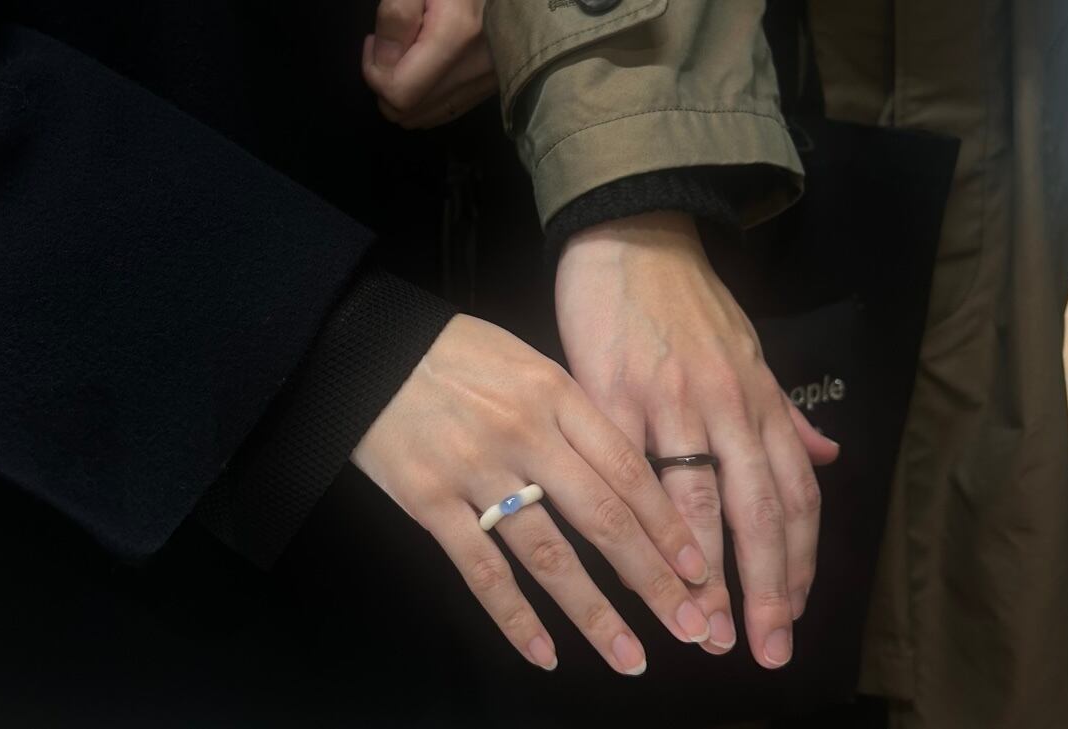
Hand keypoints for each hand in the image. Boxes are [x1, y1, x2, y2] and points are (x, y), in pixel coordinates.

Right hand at [351, 314, 713, 673]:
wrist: (365, 347)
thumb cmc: (453, 352)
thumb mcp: (527, 361)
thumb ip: (574, 413)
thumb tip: (627, 470)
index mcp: (556, 395)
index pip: (629, 471)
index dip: (669, 527)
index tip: (702, 572)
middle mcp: (525, 434)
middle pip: (603, 519)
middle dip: (653, 581)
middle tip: (692, 629)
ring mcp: (476, 470)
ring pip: (548, 555)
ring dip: (593, 613)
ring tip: (630, 657)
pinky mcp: (429, 501)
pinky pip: (479, 570)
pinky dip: (514, 617)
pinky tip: (544, 654)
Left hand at [361, 0, 495, 128]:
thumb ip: (397, 15)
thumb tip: (383, 62)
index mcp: (455, 36)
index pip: (398, 93)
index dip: (374, 71)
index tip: (375, 40)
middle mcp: (474, 68)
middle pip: (406, 113)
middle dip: (385, 84)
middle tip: (388, 46)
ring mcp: (486, 82)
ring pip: (423, 117)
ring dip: (404, 92)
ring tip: (407, 55)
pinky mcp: (492, 86)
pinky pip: (444, 111)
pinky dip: (425, 97)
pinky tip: (426, 67)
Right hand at [555, 212, 839, 668]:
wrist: (634, 233)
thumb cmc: (689, 301)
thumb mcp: (752, 350)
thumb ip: (787, 411)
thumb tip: (830, 457)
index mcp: (758, 399)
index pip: (793, 494)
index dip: (798, 560)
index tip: (793, 615)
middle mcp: (726, 404)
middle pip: (757, 508)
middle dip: (764, 585)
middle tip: (762, 649)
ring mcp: (668, 398)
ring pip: (696, 499)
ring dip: (703, 572)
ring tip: (702, 629)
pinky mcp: (609, 391)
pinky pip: (626, 470)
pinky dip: (634, 521)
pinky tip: (632, 565)